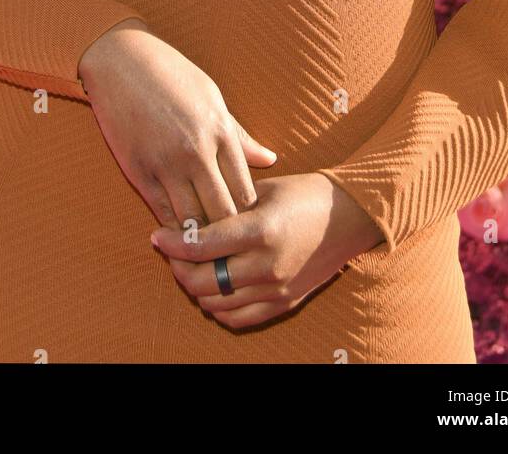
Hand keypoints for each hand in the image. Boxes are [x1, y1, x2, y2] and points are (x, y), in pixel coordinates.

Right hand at [77, 20, 278, 229]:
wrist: (121, 61)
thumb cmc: (172, 75)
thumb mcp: (212, 97)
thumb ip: (239, 135)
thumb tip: (270, 160)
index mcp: (219, 130)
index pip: (244, 191)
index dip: (248, 215)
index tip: (248, 226)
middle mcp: (195, 150)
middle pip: (222, 212)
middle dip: (228, 234)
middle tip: (231, 249)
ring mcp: (165, 163)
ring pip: (192, 220)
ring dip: (200, 237)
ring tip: (207, 250)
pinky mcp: (138, 170)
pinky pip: (161, 212)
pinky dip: (172, 228)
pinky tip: (179, 236)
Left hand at [149, 172, 384, 329]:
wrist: (350, 218)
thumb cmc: (305, 194)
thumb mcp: (264, 190)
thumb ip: (228, 206)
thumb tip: (191, 219)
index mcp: (261, 229)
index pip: (202, 245)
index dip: (173, 242)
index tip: (157, 235)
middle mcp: (267, 263)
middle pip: (204, 280)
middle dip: (178, 267)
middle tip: (171, 252)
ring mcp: (276, 287)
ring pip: (217, 303)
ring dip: (196, 288)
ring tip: (190, 268)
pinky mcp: (284, 302)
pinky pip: (239, 318)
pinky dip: (218, 308)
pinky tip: (213, 289)